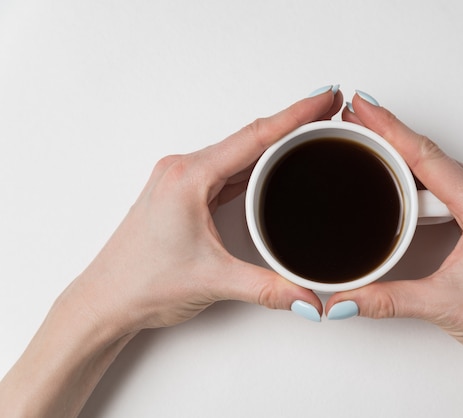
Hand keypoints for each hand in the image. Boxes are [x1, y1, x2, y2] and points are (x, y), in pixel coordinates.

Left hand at [0, 87, 341, 417]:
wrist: (106, 301)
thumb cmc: (142, 283)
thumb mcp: (213, 282)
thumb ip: (268, 288)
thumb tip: (309, 297)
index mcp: (189, 177)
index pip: (255, 137)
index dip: (296, 114)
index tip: (325, 97)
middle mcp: (183, 169)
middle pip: (249, 136)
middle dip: (292, 121)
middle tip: (329, 108)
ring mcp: (182, 180)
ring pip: (238, 151)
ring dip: (274, 140)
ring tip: (310, 131)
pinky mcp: (184, 194)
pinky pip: (227, 168)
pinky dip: (255, 162)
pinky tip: (274, 162)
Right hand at [329, 92, 462, 416]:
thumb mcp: (441, 304)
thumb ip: (386, 299)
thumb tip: (345, 299)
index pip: (427, 156)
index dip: (390, 128)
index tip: (364, 105)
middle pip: (434, 155)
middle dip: (393, 135)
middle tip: (358, 120)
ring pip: (446, 169)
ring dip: (410, 156)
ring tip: (376, 144)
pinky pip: (458, 184)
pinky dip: (429, 177)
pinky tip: (410, 179)